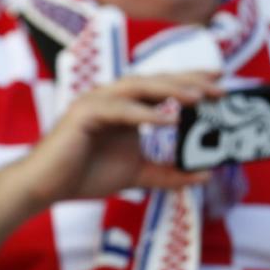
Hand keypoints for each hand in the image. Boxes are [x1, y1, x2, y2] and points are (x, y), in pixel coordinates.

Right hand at [25, 72, 221, 205]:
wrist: (47, 187)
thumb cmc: (85, 176)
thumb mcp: (138, 174)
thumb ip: (169, 173)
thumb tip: (205, 175)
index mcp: (125, 107)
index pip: (162, 88)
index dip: (191, 82)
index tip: (222, 83)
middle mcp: (111, 98)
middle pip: (155, 81)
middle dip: (189, 81)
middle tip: (220, 85)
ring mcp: (96, 102)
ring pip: (138, 87)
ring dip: (170, 90)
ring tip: (198, 96)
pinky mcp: (84, 113)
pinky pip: (119, 109)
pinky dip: (144, 113)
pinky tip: (168, 119)